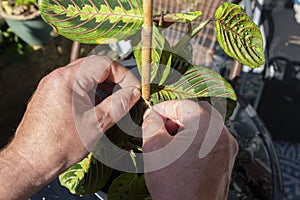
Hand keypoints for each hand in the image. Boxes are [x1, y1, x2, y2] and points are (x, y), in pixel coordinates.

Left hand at [0, 56, 139, 198]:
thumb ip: (118, 105)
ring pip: (85, 75)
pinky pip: (76, 85)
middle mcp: (57, 77)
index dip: (124, 75)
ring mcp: (52, 85)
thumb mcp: (96, 124)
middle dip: (114, 80)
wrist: (30, 162)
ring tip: (114, 102)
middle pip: (94, 66)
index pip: (104, 63)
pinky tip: (98, 107)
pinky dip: (91, 92)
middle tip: (127, 95)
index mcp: (68, 79)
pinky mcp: (51, 95)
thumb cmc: (58, 146)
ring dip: (103, 86)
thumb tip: (133, 93)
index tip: (134, 90)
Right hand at [142, 100, 237, 199]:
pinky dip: (196, 139)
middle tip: (162, 127)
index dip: (164, 108)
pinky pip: (210, 139)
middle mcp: (222, 135)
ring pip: (204, 125)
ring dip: (186, 128)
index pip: (182, 104)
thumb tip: (153, 115)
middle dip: (177, 116)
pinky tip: (181, 153)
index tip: (153, 115)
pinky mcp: (226, 159)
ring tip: (170, 143)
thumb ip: (151, 123)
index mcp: (207, 127)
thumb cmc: (175, 188)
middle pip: (197, 111)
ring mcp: (227, 147)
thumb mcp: (154, 147)